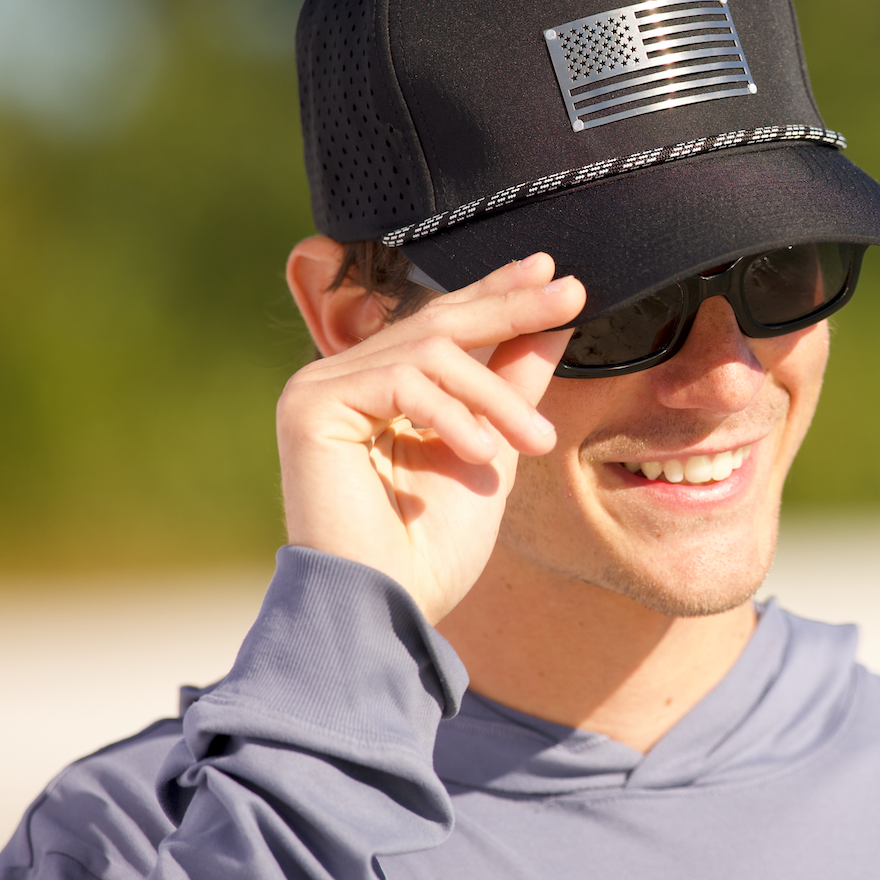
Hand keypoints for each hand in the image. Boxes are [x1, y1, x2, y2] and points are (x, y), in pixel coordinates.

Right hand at [277, 252, 582, 620]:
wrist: (390, 607)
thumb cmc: (431, 547)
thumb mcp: (493, 448)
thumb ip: (513, 384)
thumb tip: (555, 320)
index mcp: (380, 388)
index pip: (443, 322)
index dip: (496, 291)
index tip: (553, 272)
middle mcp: (341, 378)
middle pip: (437, 320)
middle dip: (510, 306)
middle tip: (570, 294)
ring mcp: (318, 387)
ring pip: (429, 350)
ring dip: (495, 395)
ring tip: (536, 442)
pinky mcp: (308, 405)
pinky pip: (400, 380)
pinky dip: (451, 415)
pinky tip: (481, 454)